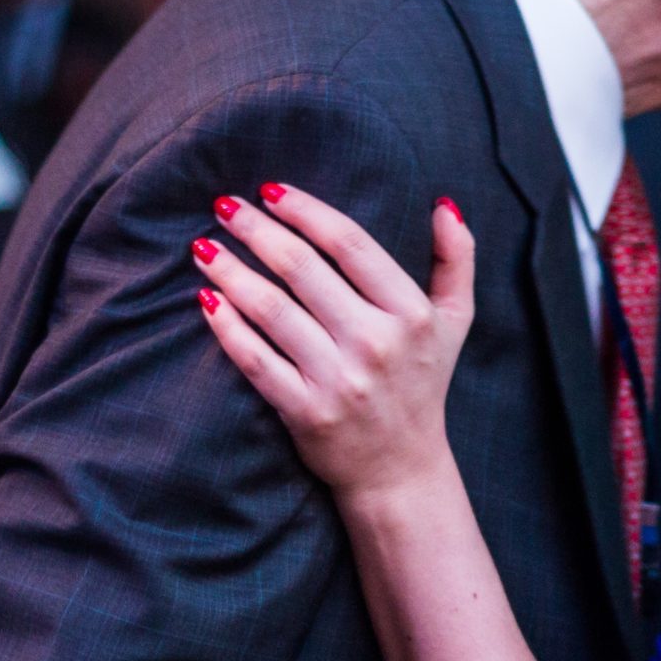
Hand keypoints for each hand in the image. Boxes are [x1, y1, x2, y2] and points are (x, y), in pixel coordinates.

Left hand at [195, 185, 473, 499]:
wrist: (400, 470)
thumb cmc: (423, 384)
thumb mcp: (455, 321)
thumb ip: (457, 260)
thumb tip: (442, 204)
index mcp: (412, 314)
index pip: (350, 245)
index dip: (306, 211)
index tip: (271, 190)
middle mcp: (376, 343)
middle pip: (302, 269)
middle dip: (256, 230)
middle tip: (224, 205)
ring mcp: (338, 379)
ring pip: (271, 309)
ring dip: (231, 270)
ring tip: (204, 246)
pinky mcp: (304, 411)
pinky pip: (255, 359)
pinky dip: (227, 326)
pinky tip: (208, 299)